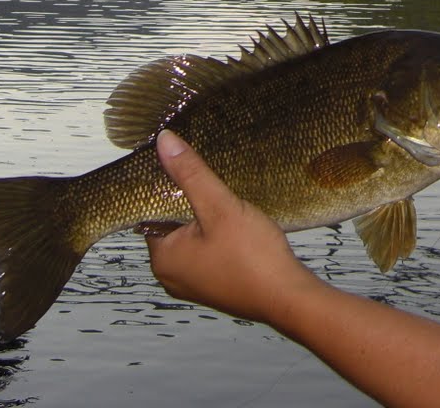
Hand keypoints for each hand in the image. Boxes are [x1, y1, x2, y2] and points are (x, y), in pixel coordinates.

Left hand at [144, 129, 317, 321]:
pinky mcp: (215, 285)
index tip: (188, 168)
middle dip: (191, 203)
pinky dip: (218, 236)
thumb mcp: (220, 207)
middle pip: (173, 224)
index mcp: (163, 258)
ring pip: (193, 237)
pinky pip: (208, 252)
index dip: (168, 186)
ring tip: (227, 202)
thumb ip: (191, 173)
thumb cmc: (253, 258)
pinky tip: (237, 225)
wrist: (288, 297)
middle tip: (212, 182)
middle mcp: (172, 275)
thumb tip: (164, 141)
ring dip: (208, 219)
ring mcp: (194, 283)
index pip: (151, 211)